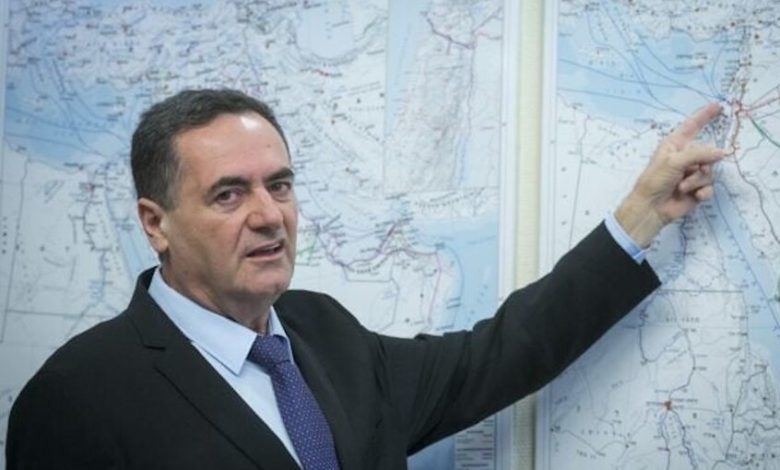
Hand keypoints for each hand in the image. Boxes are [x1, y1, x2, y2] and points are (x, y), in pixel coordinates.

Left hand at [615, 103, 725, 247]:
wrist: (651, 208)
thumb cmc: (655, 181)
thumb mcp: (674, 161)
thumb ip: (699, 153)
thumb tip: (721, 152)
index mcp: (675, 145)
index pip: (692, 126)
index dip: (704, 116)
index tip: (717, 106)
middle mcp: (685, 157)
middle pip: (708, 153)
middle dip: (701, 164)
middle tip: (687, 173)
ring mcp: (692, 173)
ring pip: (709, 172)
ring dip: (697, 181)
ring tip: (682, 187)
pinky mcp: (697, 189)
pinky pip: (710, 186)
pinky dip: (703, 191)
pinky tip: (694, 196)